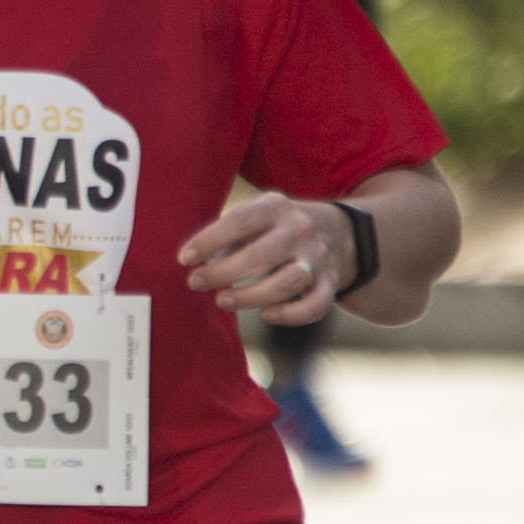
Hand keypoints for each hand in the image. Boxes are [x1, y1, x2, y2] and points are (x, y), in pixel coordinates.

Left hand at [181, 190, 350, 325]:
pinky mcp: (331, 283)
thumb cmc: (278, 228)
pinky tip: (266, 315)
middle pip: (260, 256)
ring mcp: (318, 258)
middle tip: (196, 283)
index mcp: (276, 207)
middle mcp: (300, 230)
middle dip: (222, 273)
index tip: (185, 258)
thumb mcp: (256, 217)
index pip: (239, 222)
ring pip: (287, 283)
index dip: (209, 241)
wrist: (339, 232)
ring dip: (249, 297)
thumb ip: (227, 237)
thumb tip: (198, 263)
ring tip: (222, 300)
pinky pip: (315, 306)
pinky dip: (290, 315)